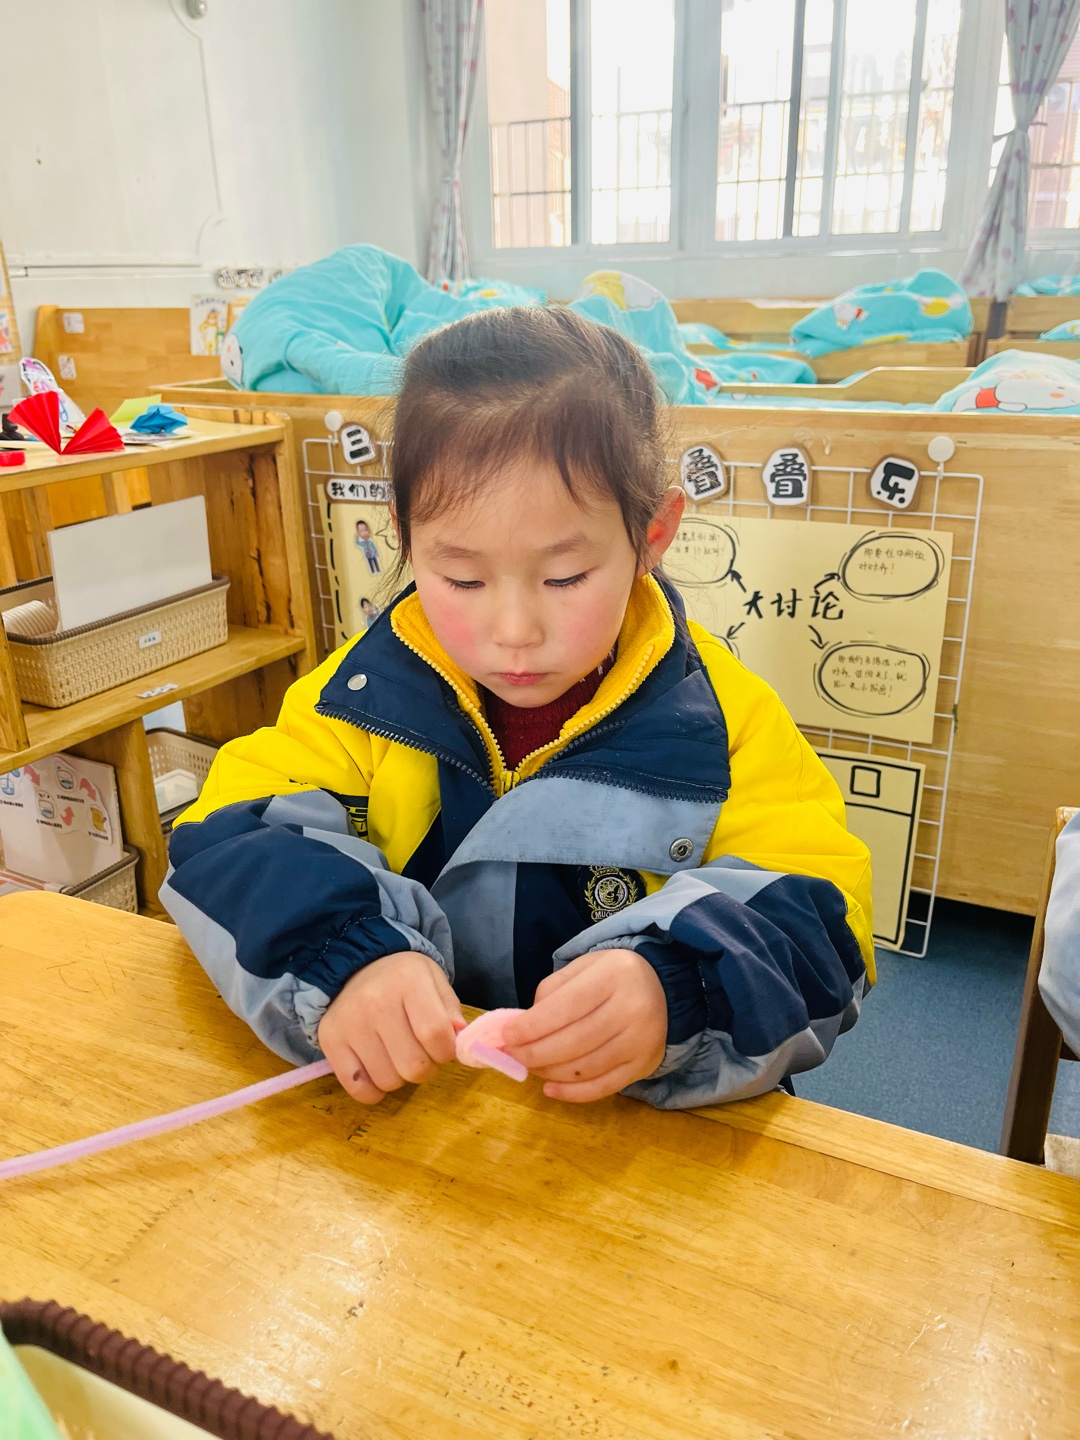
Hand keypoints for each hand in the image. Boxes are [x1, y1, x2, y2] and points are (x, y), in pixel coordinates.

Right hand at [318, 951, 464, 1104]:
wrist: (354, 968)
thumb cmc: (402, 980)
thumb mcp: (434, 981)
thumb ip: (451, 1012)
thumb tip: (460, 1041)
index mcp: (408, 980)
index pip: (436, 1034)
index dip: (447, 1051)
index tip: (442, 1047)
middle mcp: (375, 1001)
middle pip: (414, 1065)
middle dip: (425, 1067)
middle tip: (420, 1051)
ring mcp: (350, 1024)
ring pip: (389, 1081)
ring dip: (399, 1076)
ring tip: (396, 1054)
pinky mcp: (330, 1042)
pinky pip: (360, 1090)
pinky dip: (374, 1090)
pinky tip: (377, 1070)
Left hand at [502, 949, 666, 1102]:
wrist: (660, 988)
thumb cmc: (609, 977)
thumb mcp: (581, 969)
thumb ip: (550, 993)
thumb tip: (521, 1030)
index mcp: (615, 974)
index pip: (566, 1006)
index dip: (533, 1026)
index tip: (507, 1036)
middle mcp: (634, 1007)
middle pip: (575, 1040)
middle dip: (535, 1052)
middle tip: (512, 1055)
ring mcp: (642, 1040)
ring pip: (586, 1067)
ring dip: (549, 1072)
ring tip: (530, 1067)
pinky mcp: (645, 1065)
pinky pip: (604, 1087)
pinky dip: (572, 1093)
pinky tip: (550, 1089)